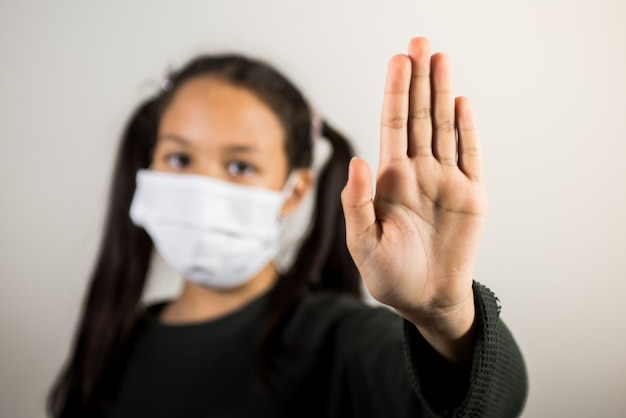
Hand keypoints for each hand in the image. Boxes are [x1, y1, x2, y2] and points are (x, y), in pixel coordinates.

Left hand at [341, 37, 486, 362]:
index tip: (398, 61)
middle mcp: (418, 172)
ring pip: (445, 128)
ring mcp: (446, 181)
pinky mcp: (471, 196)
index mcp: (390, 180)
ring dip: (443, 93)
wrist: (426, 300)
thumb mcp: (364, 243)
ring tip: (441, 59)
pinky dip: (467, 130)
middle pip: (420, 117)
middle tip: (420, 42)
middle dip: (419, 80)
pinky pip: (469, 156)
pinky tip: (461, 103)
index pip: (393, 125)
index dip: (395, 93)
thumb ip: (356, 203)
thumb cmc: (390, 275)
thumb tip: (356, 160)